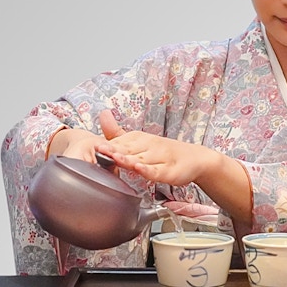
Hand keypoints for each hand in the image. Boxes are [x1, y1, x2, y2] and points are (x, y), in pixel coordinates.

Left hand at [96, 110, 217, 185]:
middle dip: (113, 150)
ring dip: (127, 159)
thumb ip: (118, 133)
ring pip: (141, 159)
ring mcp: (160, 158)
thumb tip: (102, 114)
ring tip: (114, 157)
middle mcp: (149, 145)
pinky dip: (148, 170)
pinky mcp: (170, 171)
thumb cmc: (163, 153)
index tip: (92, 145)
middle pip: (128, 149)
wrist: (195, 159)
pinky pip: (157, 171)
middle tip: (98, 149)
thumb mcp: (138, 142)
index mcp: (139, 139)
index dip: (106, 145)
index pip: (119, 142)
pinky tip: (140, 169)